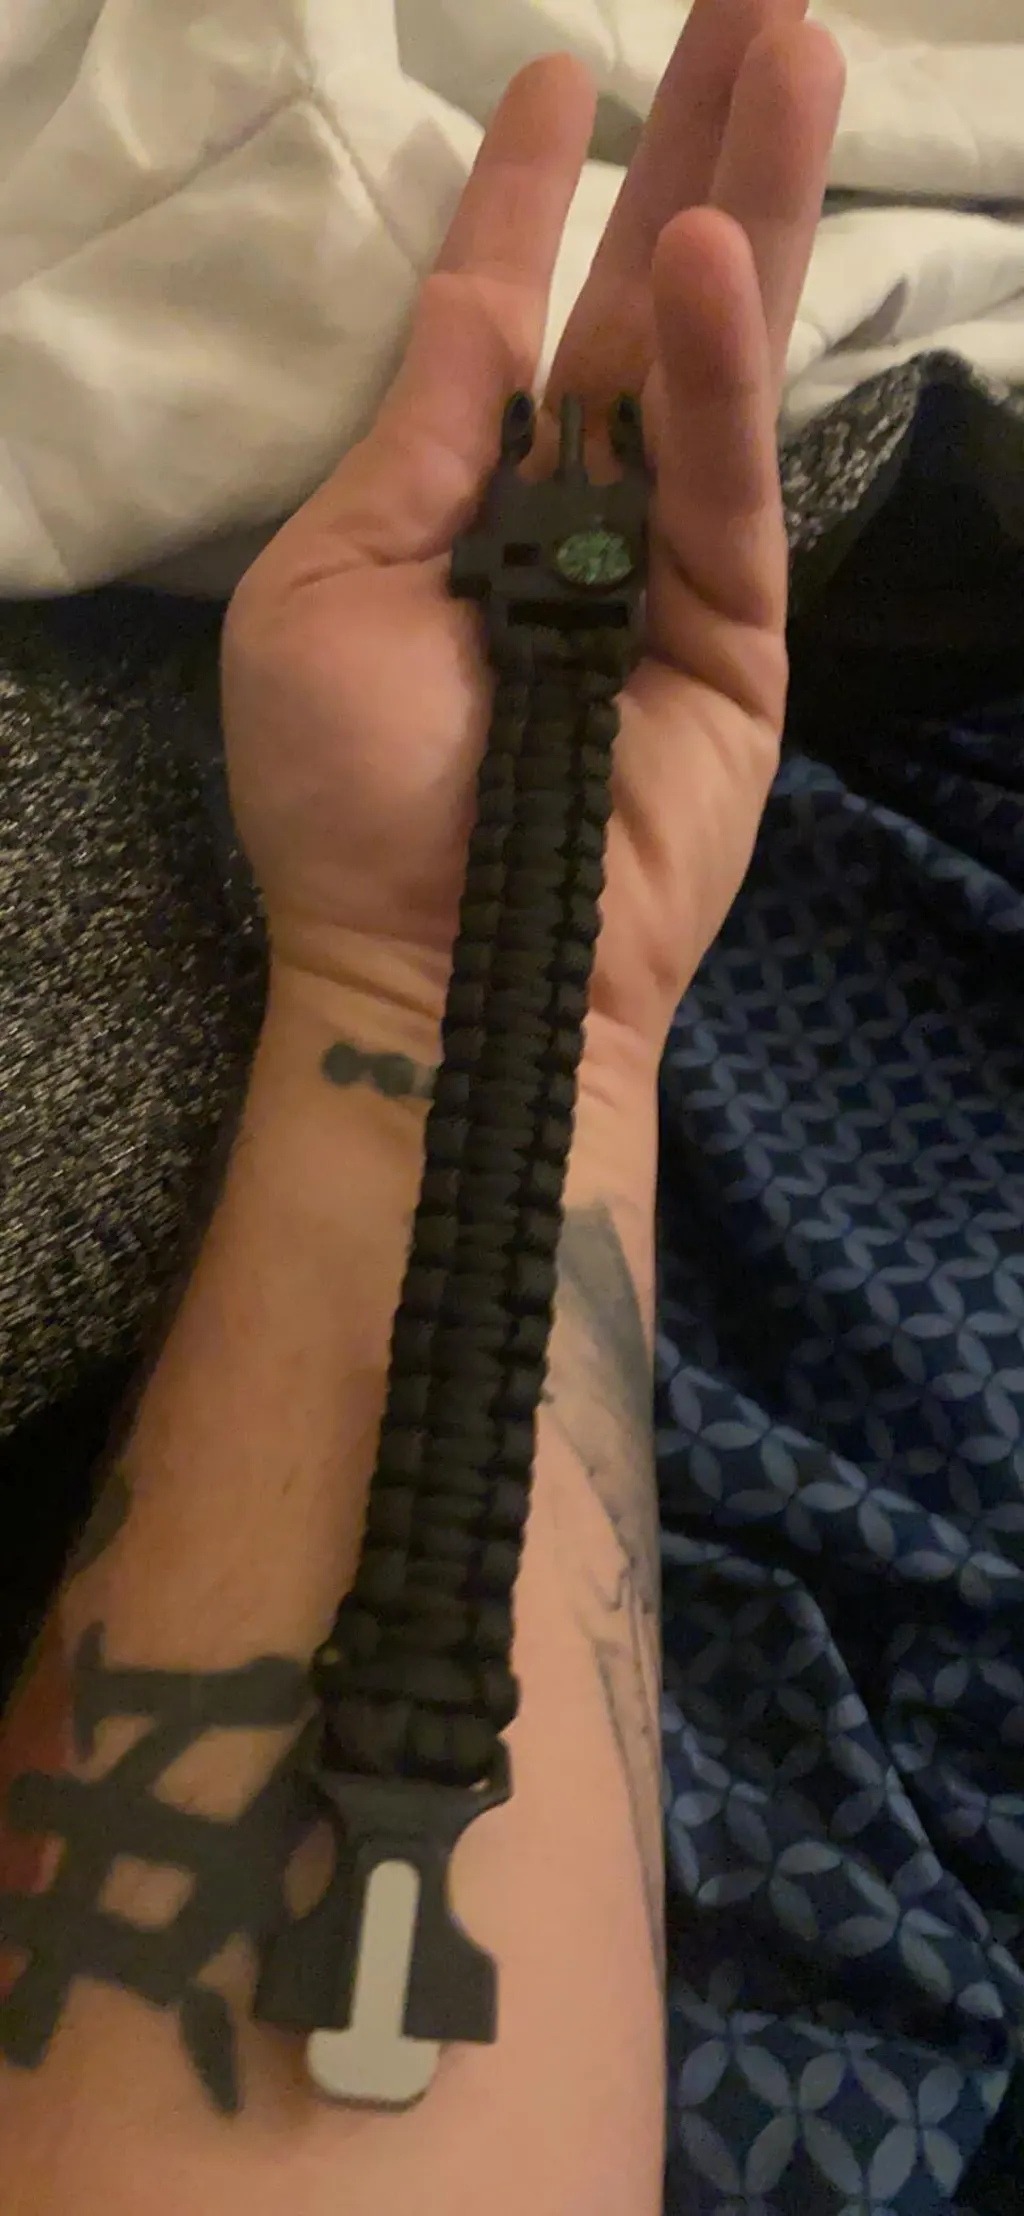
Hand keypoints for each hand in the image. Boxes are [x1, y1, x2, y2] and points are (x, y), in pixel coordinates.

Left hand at [222, 0, 843, 1073]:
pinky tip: (711, 252)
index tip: (557, 76)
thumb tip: (474, 299)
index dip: (530, 195)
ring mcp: (664, 568)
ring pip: (714, 361)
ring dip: (752, 204)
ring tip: (795, 47)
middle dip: (691, 150)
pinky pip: (722, 484)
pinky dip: (714, 378)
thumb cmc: (350, 798)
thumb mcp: (326, 591)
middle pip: (638, 304)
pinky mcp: (736, 633)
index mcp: (459, 497)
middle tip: (753, 1)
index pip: (508, 315)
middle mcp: (571, 513)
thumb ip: (411, 444)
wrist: (429, 970)